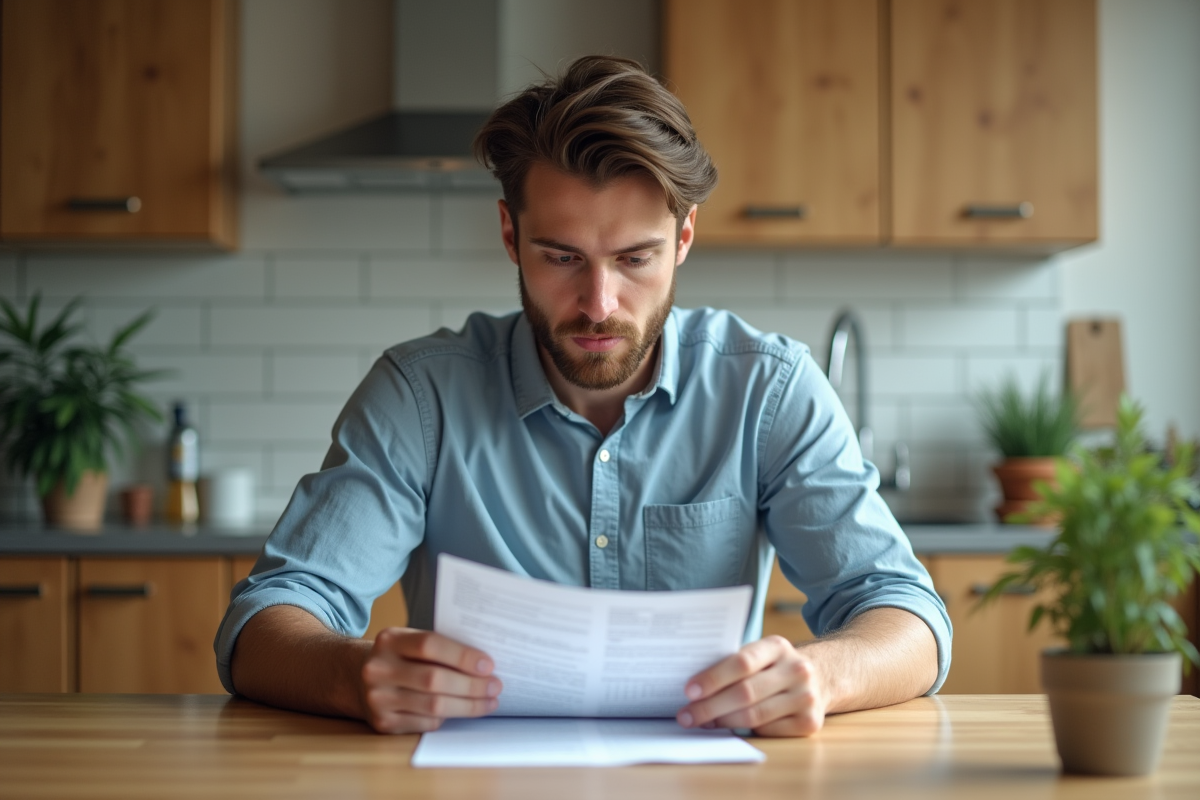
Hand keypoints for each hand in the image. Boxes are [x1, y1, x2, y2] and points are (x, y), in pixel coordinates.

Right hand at [358, 627, 501, 733]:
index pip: (430, 645)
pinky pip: (425, 723)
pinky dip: (448, 718)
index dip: (462, 656)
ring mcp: (378, 698)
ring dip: (468, 706)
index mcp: (389, 640)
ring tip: (489, 701)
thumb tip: (484, 664)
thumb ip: (439, 647)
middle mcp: (378, 669)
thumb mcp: (409, 641)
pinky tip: (464, 711)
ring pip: (433, 706)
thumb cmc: (398, 656)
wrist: (356, 677)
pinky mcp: (383, 723)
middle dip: (471, 685)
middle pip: (434, 680)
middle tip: (495, 685)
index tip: (488, 664)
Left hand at [675, 635, 827, 736]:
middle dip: (710, 706)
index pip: (742, 662)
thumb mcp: (761, 653)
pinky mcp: (809, 723)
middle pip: (745, 692)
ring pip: (754, 715)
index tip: (689, 690)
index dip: (713, 678)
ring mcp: (806, 697)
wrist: (820, 677)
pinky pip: (767, 731)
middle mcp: (797, 670)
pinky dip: (743, 731)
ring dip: (722, 721)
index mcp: (778, 646)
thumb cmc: (774, 666)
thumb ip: (735, 663)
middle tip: (686, 715)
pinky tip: (726, 728)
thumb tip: (695, 688)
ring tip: (701, 723)